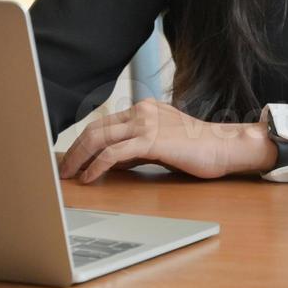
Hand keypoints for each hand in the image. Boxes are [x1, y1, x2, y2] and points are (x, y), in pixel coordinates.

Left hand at [58, 100, 275, 183]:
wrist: (224, 147)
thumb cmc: (198, 149)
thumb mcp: (161, 144)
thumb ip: (136, 148)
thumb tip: (110, 162)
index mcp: (144, 109)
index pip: (104, 123)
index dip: (83, 142)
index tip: (72, 158)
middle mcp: (141, 111)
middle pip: (95, 128)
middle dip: (74, 150)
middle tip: (62, 169)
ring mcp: (146, 123)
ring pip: (99, 138)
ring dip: (79, 158)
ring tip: (69, 175)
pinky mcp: (151, 139)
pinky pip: (114, 153)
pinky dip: (97, 166)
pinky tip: (90, 178)